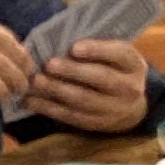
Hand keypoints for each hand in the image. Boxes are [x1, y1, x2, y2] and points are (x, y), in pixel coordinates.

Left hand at [27, 37, 152, 137]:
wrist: (128, 105)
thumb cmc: (112, 69)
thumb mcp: (113, 56)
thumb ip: (96, 48)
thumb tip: (60, 41)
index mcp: (134, 64)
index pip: (119, 55)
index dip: (97, 50)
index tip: (74, 47)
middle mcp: (129, 88)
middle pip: (101, 78)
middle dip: (73, 71)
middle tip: (49, 64)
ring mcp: (114, 109)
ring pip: (84, 100)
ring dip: (57, 90)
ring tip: (36, 81)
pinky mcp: (97, 124)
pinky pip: (71, 116)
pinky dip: (49, 108)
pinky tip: (31, 100)